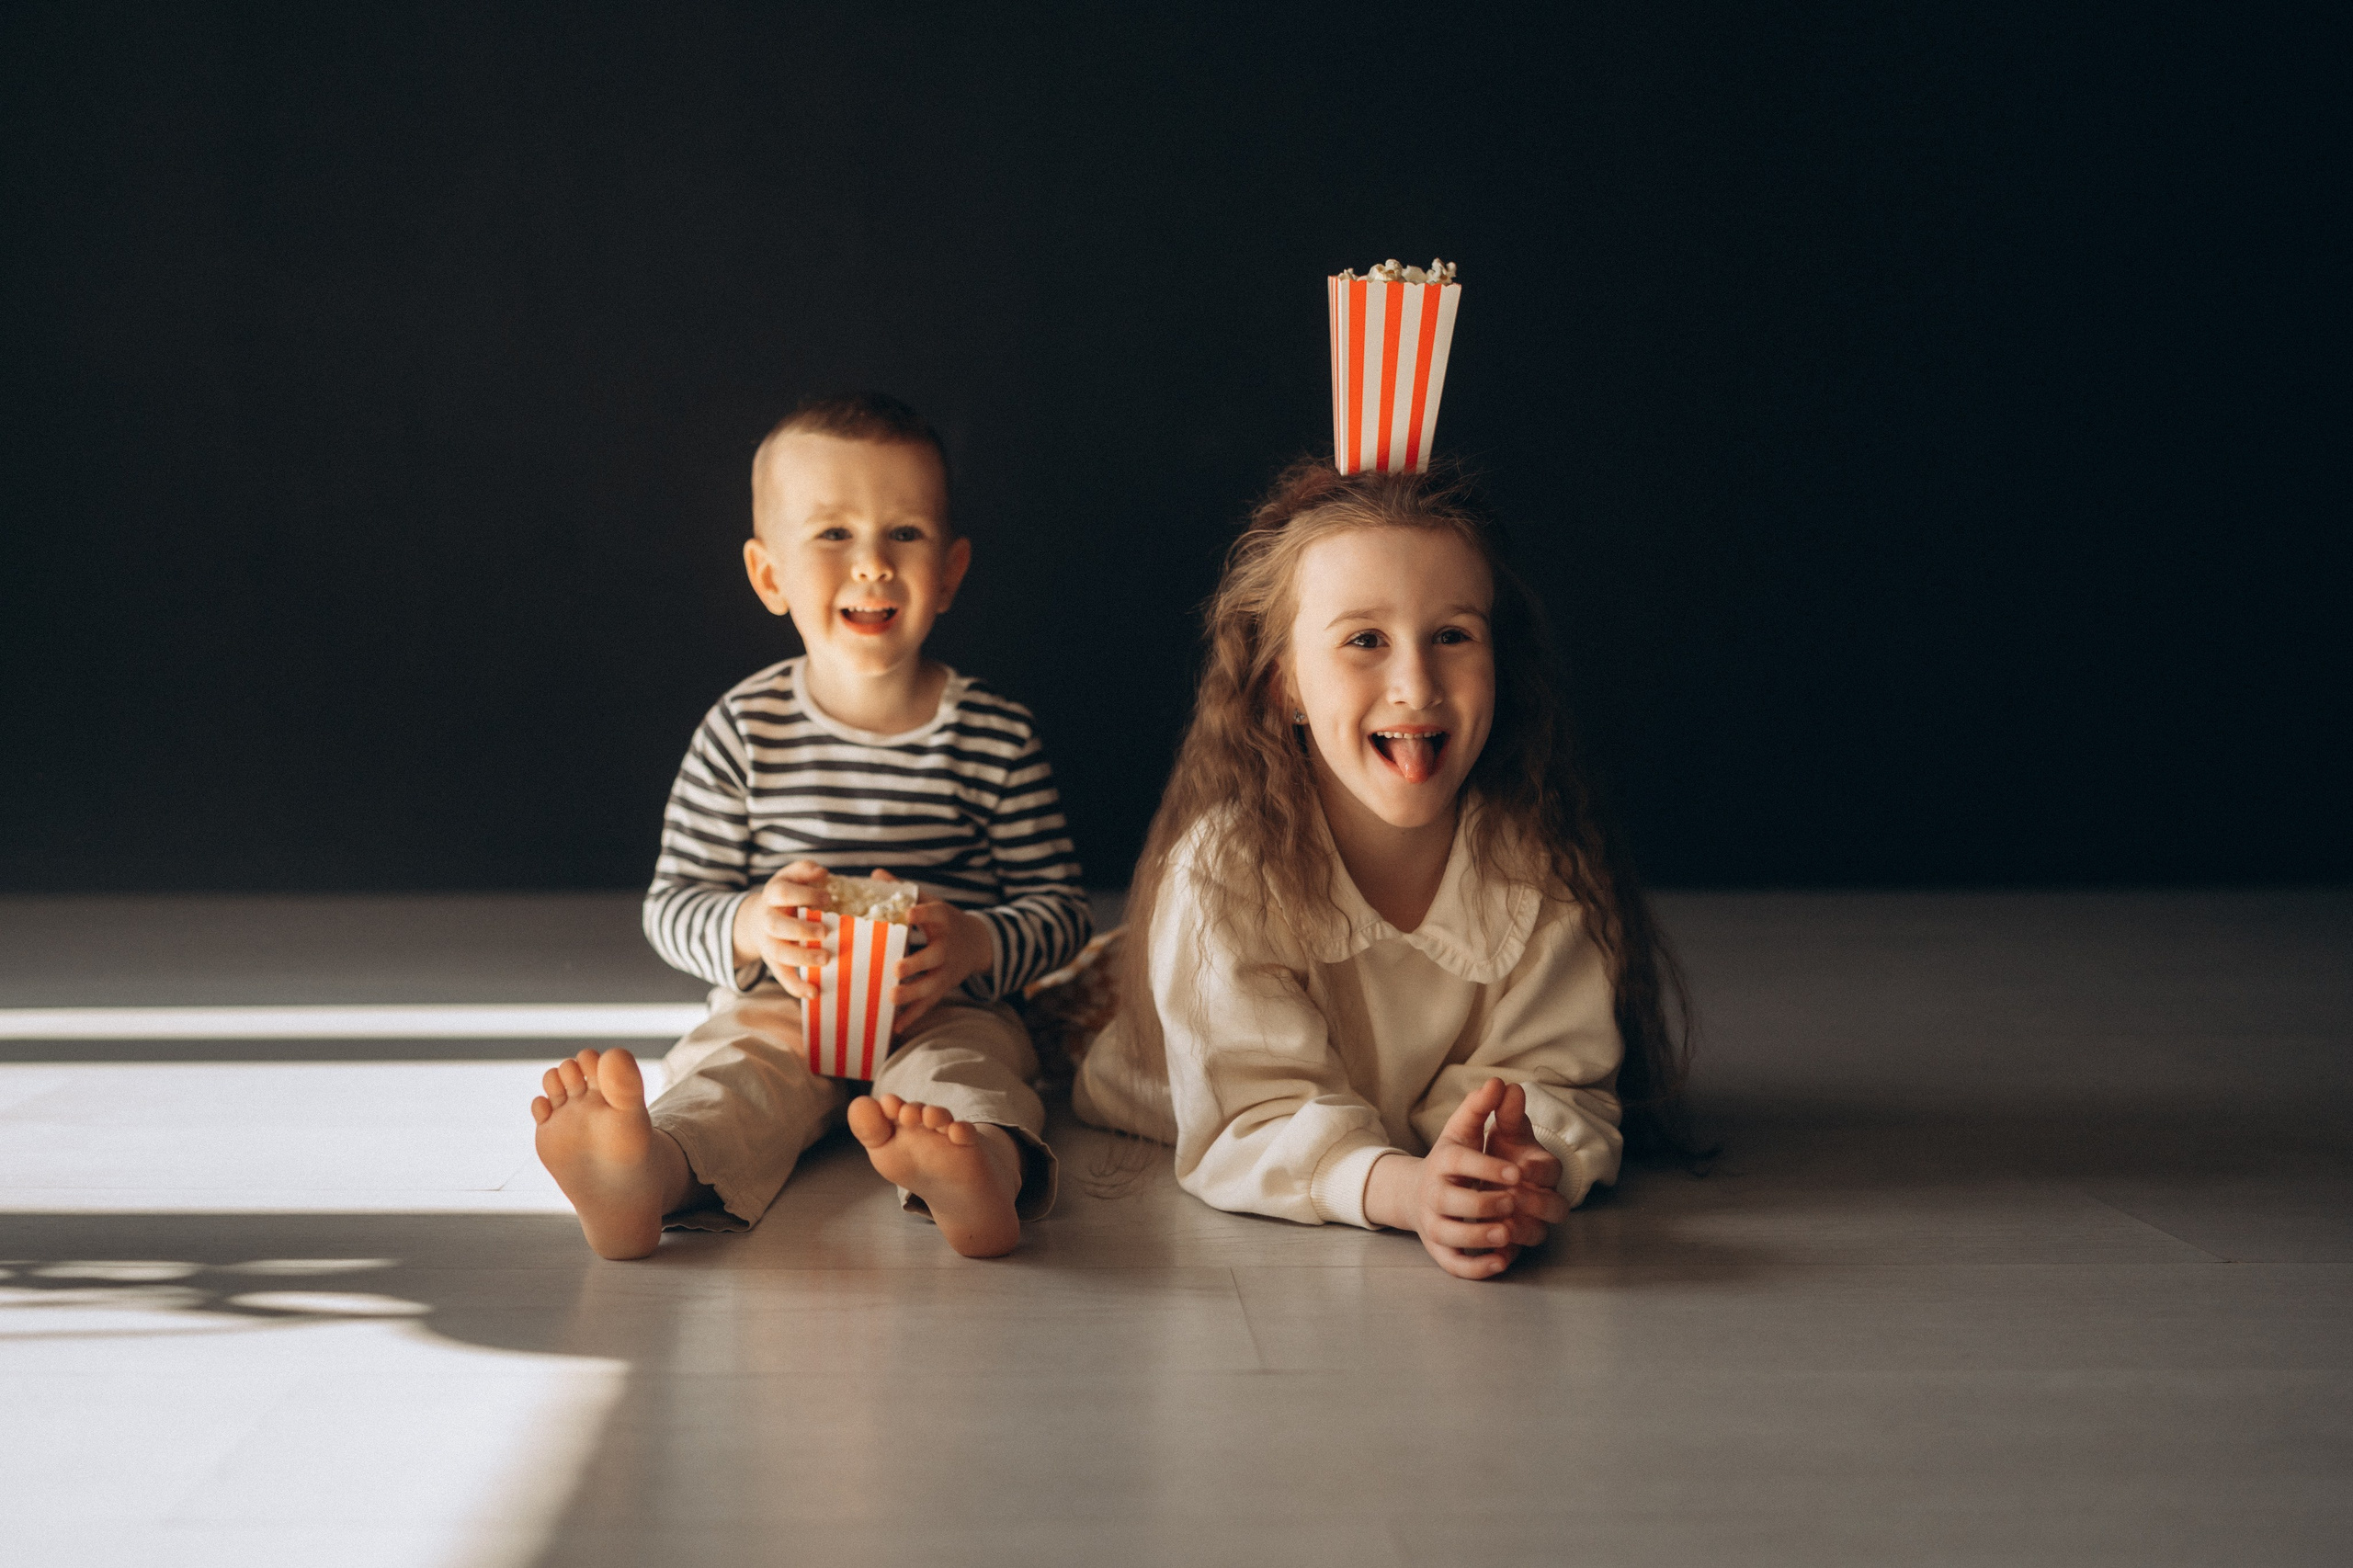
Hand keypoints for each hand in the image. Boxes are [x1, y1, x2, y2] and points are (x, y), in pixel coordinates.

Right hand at [730, 861, 833, 999]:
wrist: (758, 918)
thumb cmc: (786, 895)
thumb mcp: (791, 877)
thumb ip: (804, 870)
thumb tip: (822, 871)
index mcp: (772, 895)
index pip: (782, 892)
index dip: (804, 895)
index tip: (829, 898)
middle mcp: (767, 919)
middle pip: (776, 926)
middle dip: (801, 929)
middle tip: (825, 932)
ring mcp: (769, 942)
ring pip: (778, 953)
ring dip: (802, 958)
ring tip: (826, 959)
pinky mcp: (773, 962)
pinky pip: (781, 977)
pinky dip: (796, 987)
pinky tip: (814, 992)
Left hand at [868, 869, 992, 1030]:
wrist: (977, 943)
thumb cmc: (944, 921)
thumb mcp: (931, 902)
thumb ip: (904, 891)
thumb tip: (876, 874)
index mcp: (943, 920)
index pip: (936, 914)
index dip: (924, 913)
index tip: (910, 913)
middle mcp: (947, 947)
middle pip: (935, 956)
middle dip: (917, 964)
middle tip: (897, 969)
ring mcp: (947, 970)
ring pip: (932, 985)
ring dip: (913, 994)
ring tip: (892, 998)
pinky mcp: (944, 988)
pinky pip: (929, 1005)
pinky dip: (913, 1017)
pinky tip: (896, 1028)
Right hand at [1364, 1078, 1536, 1280]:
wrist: (1415, 1194)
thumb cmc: (1450, 1161)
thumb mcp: (1461, 1131)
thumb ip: (1479, 1108)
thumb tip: (1498, 1082)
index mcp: (1441, 1162)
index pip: (1459, 1162)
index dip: (1487, 1167)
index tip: (1517, 1172)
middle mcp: (1433, 1194)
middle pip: (1451, 1201)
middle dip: (1484, 1202)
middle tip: (1515, 1200)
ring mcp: (1434, 1224)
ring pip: (1450, 1235)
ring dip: (1478, 1236)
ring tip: (1508, 1232)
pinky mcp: (1439, 1250)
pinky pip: (1453, 1264)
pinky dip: (1475, 1268)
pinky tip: (1502, 1262)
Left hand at [1481, 1081, 1569, 1253]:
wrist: (1466, 1180)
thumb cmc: (1489, 1152)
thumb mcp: (1492, 1129)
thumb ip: (1500, 1110)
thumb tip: (1504, 1085)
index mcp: (1539, 1168)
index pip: (1552, 1170)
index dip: (1538, 1171)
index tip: (1518, 1167)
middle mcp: (1539, 1199)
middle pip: (1556, 1209)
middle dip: (1536, 1203)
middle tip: (1510, 1196)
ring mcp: (1526, 1225)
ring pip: (1538, 1236)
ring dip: (1522, 1232)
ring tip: (1500, 1226)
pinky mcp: (1509, 1248)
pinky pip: (1512, 1260)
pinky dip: (1504, 1260)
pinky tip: (1492, 1257)